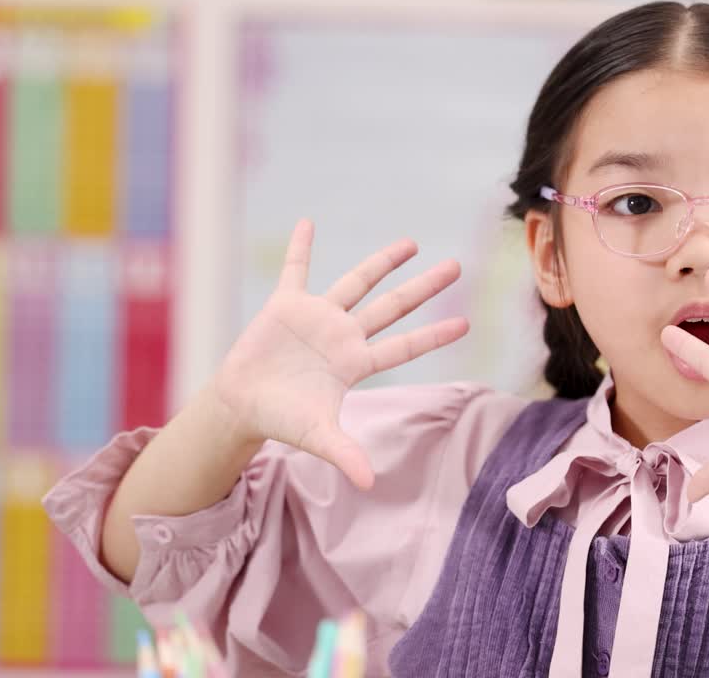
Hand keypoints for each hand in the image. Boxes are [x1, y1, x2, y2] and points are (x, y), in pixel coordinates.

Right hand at [212, 220, 468, 489]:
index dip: (433, 335)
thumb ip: (345, 454)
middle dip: (423, 287)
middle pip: (392, 306)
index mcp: (356, 363)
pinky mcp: (286, 306)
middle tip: (455, 267)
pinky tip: (308, 223)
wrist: (243, 406)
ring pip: (357, 282)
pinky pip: (296, 270)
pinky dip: (301, 248)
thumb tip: (370, 484)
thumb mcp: (317, 436)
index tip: (465, 323)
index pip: (405, 346)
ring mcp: (318, 317)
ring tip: (411, 242)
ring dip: (382, 261)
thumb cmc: (283, 420)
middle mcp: (344, 335)